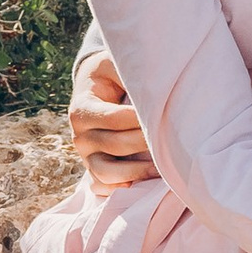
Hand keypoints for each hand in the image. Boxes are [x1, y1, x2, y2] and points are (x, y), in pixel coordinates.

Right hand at [68, 51, 160, 192]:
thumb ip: (128, 69)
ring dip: (137, 171)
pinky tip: (147, 183)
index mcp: (81, 108)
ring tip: (163, 168)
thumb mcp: (113, 64)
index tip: (165, 114)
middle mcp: (79, 136)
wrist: (93, 90)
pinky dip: (124, 188)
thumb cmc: (110, 76)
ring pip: (107, 172)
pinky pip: (105, 187)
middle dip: (145, 142)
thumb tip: (153, 78)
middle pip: (115, 144)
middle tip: (172, 138)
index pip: (114, 118)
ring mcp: (85, 157)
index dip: (140, 118)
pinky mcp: (93, 171)